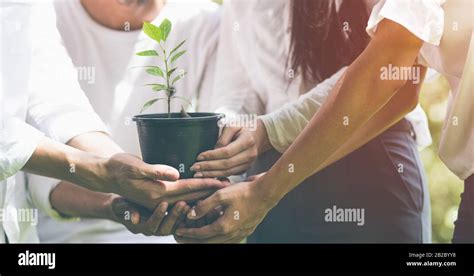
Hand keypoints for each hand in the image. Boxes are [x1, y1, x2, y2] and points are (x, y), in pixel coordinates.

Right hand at [99, 153, 228, 208]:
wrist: (106, 175)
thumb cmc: (120, 167)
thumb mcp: (136, 166)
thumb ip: (156, 170)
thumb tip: (175, 173)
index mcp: (158, 192)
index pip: (188, 187)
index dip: (206, 183)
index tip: (222, 181)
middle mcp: (160, 199)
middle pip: (191, 196)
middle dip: (210, 190)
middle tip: (228, 184)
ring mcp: (158, 201)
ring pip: (187, 199)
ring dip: (203, 194)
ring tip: (219, 187)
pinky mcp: (156, 198)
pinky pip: (179, 199)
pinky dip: (192, 195)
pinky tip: (201, 192)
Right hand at [108, 195, 189, 235]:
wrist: (125, 205)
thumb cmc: (122, 204)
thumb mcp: (121, 205)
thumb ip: (127, 210)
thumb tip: (134, 218)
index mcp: (140, 226)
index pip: (151, 225)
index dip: (158, 215)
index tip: (163, 203)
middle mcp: (152, 229)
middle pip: (165, 228)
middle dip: (174, 216)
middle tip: (182, 203)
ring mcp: (161, 226)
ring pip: (174, 226)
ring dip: (181, 215)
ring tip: (188, 203)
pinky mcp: (168, 222)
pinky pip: (178, 222)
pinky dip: (185, 214)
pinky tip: (191, 203)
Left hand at [174, 174, 276, 242]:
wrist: (266, 194)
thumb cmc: (244, 192)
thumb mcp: (220, 195)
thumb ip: (204, 206)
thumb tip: (191, 215)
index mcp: (224, 226)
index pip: (201, 234)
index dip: (188, 233)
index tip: (178, 231)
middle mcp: (232, 234)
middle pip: (208, 242)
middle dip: (193, 240)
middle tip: (182, 238)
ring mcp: (240, 234)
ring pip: (218, 242)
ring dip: (205, 240)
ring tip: (195, 237)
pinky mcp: (246, 231)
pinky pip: (228, 239)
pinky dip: (218, 237)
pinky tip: (214, 233)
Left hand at [190, 126, 257, 177]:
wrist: (259, 135)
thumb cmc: (242, 127)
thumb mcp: (233, 124)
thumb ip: (223, 137)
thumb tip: (213, 151)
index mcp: (247, 141)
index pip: (226, 152)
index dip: (212, 155)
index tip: (199, 156)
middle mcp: (250, 154)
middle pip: (226, 164)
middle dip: (209, 167)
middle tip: (194, 167)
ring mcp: (249, 164)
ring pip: (228, 172)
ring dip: (211, 174)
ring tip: (198, 174)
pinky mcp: (245, 169)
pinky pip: (230, 174)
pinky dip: (218, 176)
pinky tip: (207, 176)